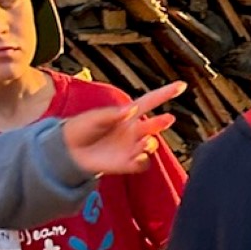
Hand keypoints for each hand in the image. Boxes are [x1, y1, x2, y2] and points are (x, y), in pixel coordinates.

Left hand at [59, 81, 182, 174]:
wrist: (69, 152)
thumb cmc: (79, 129)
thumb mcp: (92, 116)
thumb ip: (111, 113)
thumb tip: (130, 109)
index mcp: (125, 115)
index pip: (150, 102)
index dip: (166, 93)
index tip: (181, 85)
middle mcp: (132, 130)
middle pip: (155, 125)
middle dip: (161, 122)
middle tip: (168, 118)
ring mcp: (132, 147)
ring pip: (151, 145)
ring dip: (148, 143)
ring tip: (139, 143)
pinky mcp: (128, 164)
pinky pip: (143, 164)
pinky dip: (141, 161)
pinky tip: (132, 157)